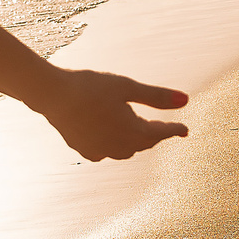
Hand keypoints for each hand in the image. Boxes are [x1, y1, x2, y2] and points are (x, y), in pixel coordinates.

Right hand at [34, 68, 189, 161]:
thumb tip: (186, 100)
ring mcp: (99, 151)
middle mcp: (117, 147)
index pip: (160, 133)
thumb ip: (157, 97)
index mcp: (131, 131)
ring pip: (125, 149)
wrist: (53, 94)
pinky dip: (114, 144)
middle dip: (154, 135)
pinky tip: (113, 138)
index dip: (174, 130)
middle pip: (143, 143)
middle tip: (165, 128)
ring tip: (140, 131)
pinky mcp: (84, 150)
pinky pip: (106, 151)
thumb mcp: (128, 87)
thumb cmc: (91, 86)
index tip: (185, 130)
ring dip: (135, 141)